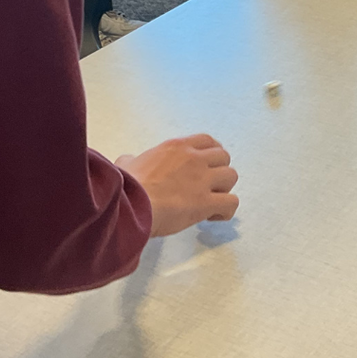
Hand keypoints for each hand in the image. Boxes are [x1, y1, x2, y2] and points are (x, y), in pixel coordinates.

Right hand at [116, 133, 238, 236]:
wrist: (128, 206)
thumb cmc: (125, 186)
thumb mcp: (127, 164)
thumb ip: (133, 160)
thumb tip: (128, 160)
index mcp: (177, 147)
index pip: (207, 140)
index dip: (211, 153)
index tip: (207, 165)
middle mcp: (194, 158)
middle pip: (224, 156)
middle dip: (219, 171)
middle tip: (207, 186)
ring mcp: (202, 179)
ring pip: (231, 176)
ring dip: (224, 189)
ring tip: (211, 201)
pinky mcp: (205, 202)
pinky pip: (231, 203)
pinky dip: (226, 211)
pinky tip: (213, 217)